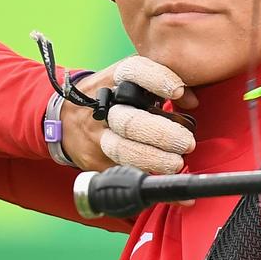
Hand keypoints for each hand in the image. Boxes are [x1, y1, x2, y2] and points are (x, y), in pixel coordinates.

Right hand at [60, 57, 198, 173]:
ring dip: (154, 160)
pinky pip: (124, 173)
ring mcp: (98, 136)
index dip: (156, 79)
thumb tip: (191, 101)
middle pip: (129, 121)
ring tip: (176, 164)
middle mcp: (104, 106)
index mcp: (115, 79)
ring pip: (123, 150)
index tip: (177, 91)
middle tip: (186, 143)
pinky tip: (172, 188)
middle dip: (161, 134)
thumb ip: (164, 84)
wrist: (69, 119)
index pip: (133, 72)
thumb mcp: (134, 80)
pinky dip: (150, 180)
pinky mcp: (96, 161)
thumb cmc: (114, 96)